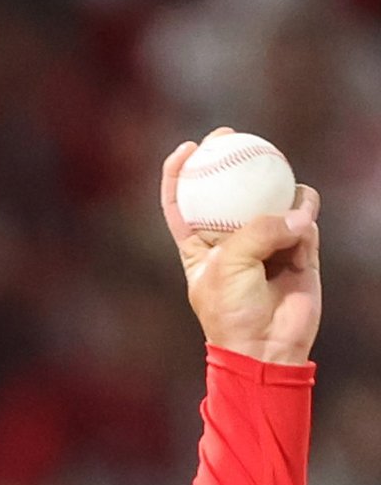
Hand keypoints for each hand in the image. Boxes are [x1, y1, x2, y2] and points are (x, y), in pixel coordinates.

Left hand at [162, 130, 320, 365]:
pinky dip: (304, 210)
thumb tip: (295, 212)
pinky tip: (303, 212)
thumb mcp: (230, 265)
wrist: (267, 349)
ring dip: (274, 186)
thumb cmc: (234, 312)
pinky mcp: (299, 249)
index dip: (179, 174)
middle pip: (227, 190)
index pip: (182, 205)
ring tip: (276, 175)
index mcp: (199, 249)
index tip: (187, 150)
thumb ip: (256, 230)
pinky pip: (304, 216)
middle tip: (231, 135)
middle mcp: (232, 242)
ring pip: (271, 198)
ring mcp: (266, 243)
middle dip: (228, 157)